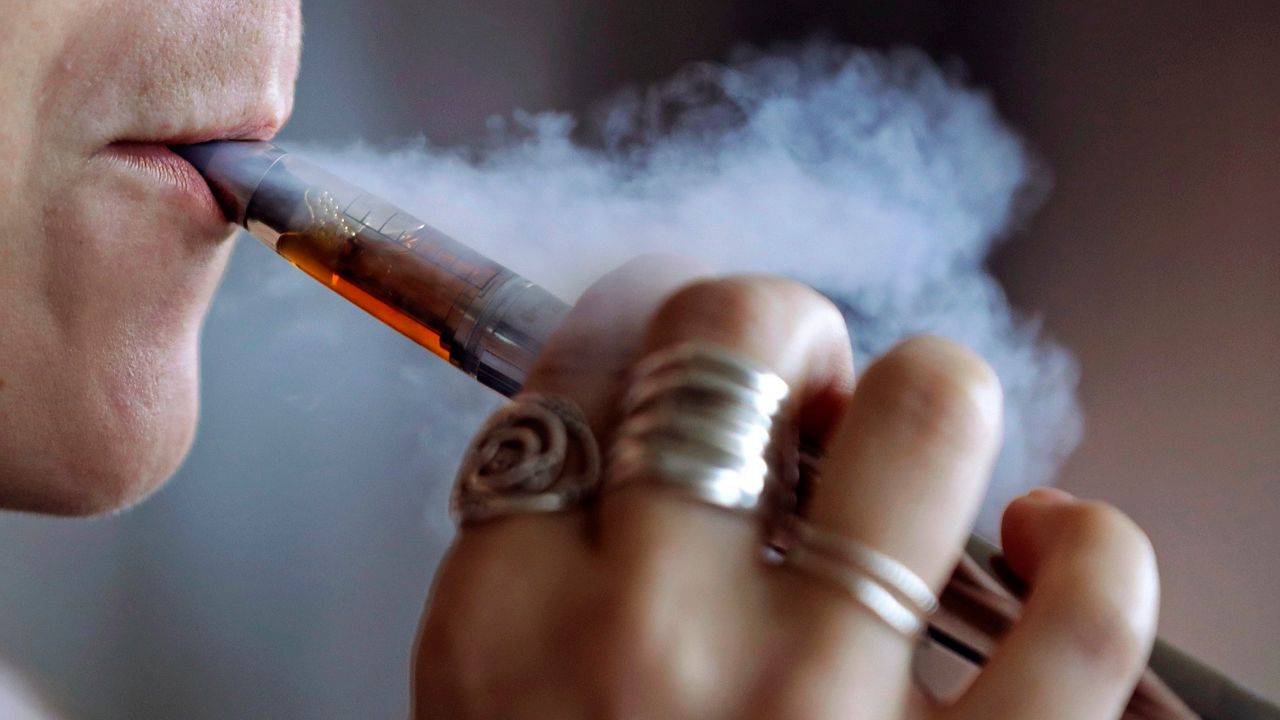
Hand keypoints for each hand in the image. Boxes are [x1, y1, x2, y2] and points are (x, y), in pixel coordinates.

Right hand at [412, 256, 1159, 719]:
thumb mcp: (492, 712)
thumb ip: (547, 574)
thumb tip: (653, 426)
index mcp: (508, 622)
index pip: (580, 364)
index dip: (645, 313)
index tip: (678, 328)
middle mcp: (652, 638)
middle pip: (735, 339)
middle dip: (779, 324)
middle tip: (798, 381)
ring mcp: (820, 710)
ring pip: (922, 419)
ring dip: (927, 400)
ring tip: (913, 446)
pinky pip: (1083, 609)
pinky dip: (1091, 551)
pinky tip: (1048, 547)